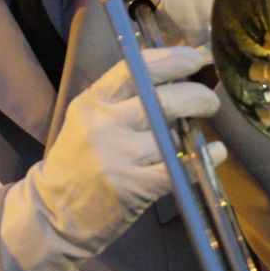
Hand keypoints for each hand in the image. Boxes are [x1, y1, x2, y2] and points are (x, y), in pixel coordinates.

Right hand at [0, 46, 224, 270]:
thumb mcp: (87, 121)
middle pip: (161, 97)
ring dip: (196, 125)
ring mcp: (118, 156)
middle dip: (195, 94)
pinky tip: (216, 153)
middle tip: (210, 100)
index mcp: (92, 102)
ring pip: (171, 131)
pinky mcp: (133, 186)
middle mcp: (103, 124)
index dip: (171, 58)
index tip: (195, 57)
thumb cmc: (77, 163)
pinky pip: (178, 167)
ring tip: (205, 127)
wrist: (54, 214)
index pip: (134, 68)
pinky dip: (203, 158)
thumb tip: (174, 76)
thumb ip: (121, 99)